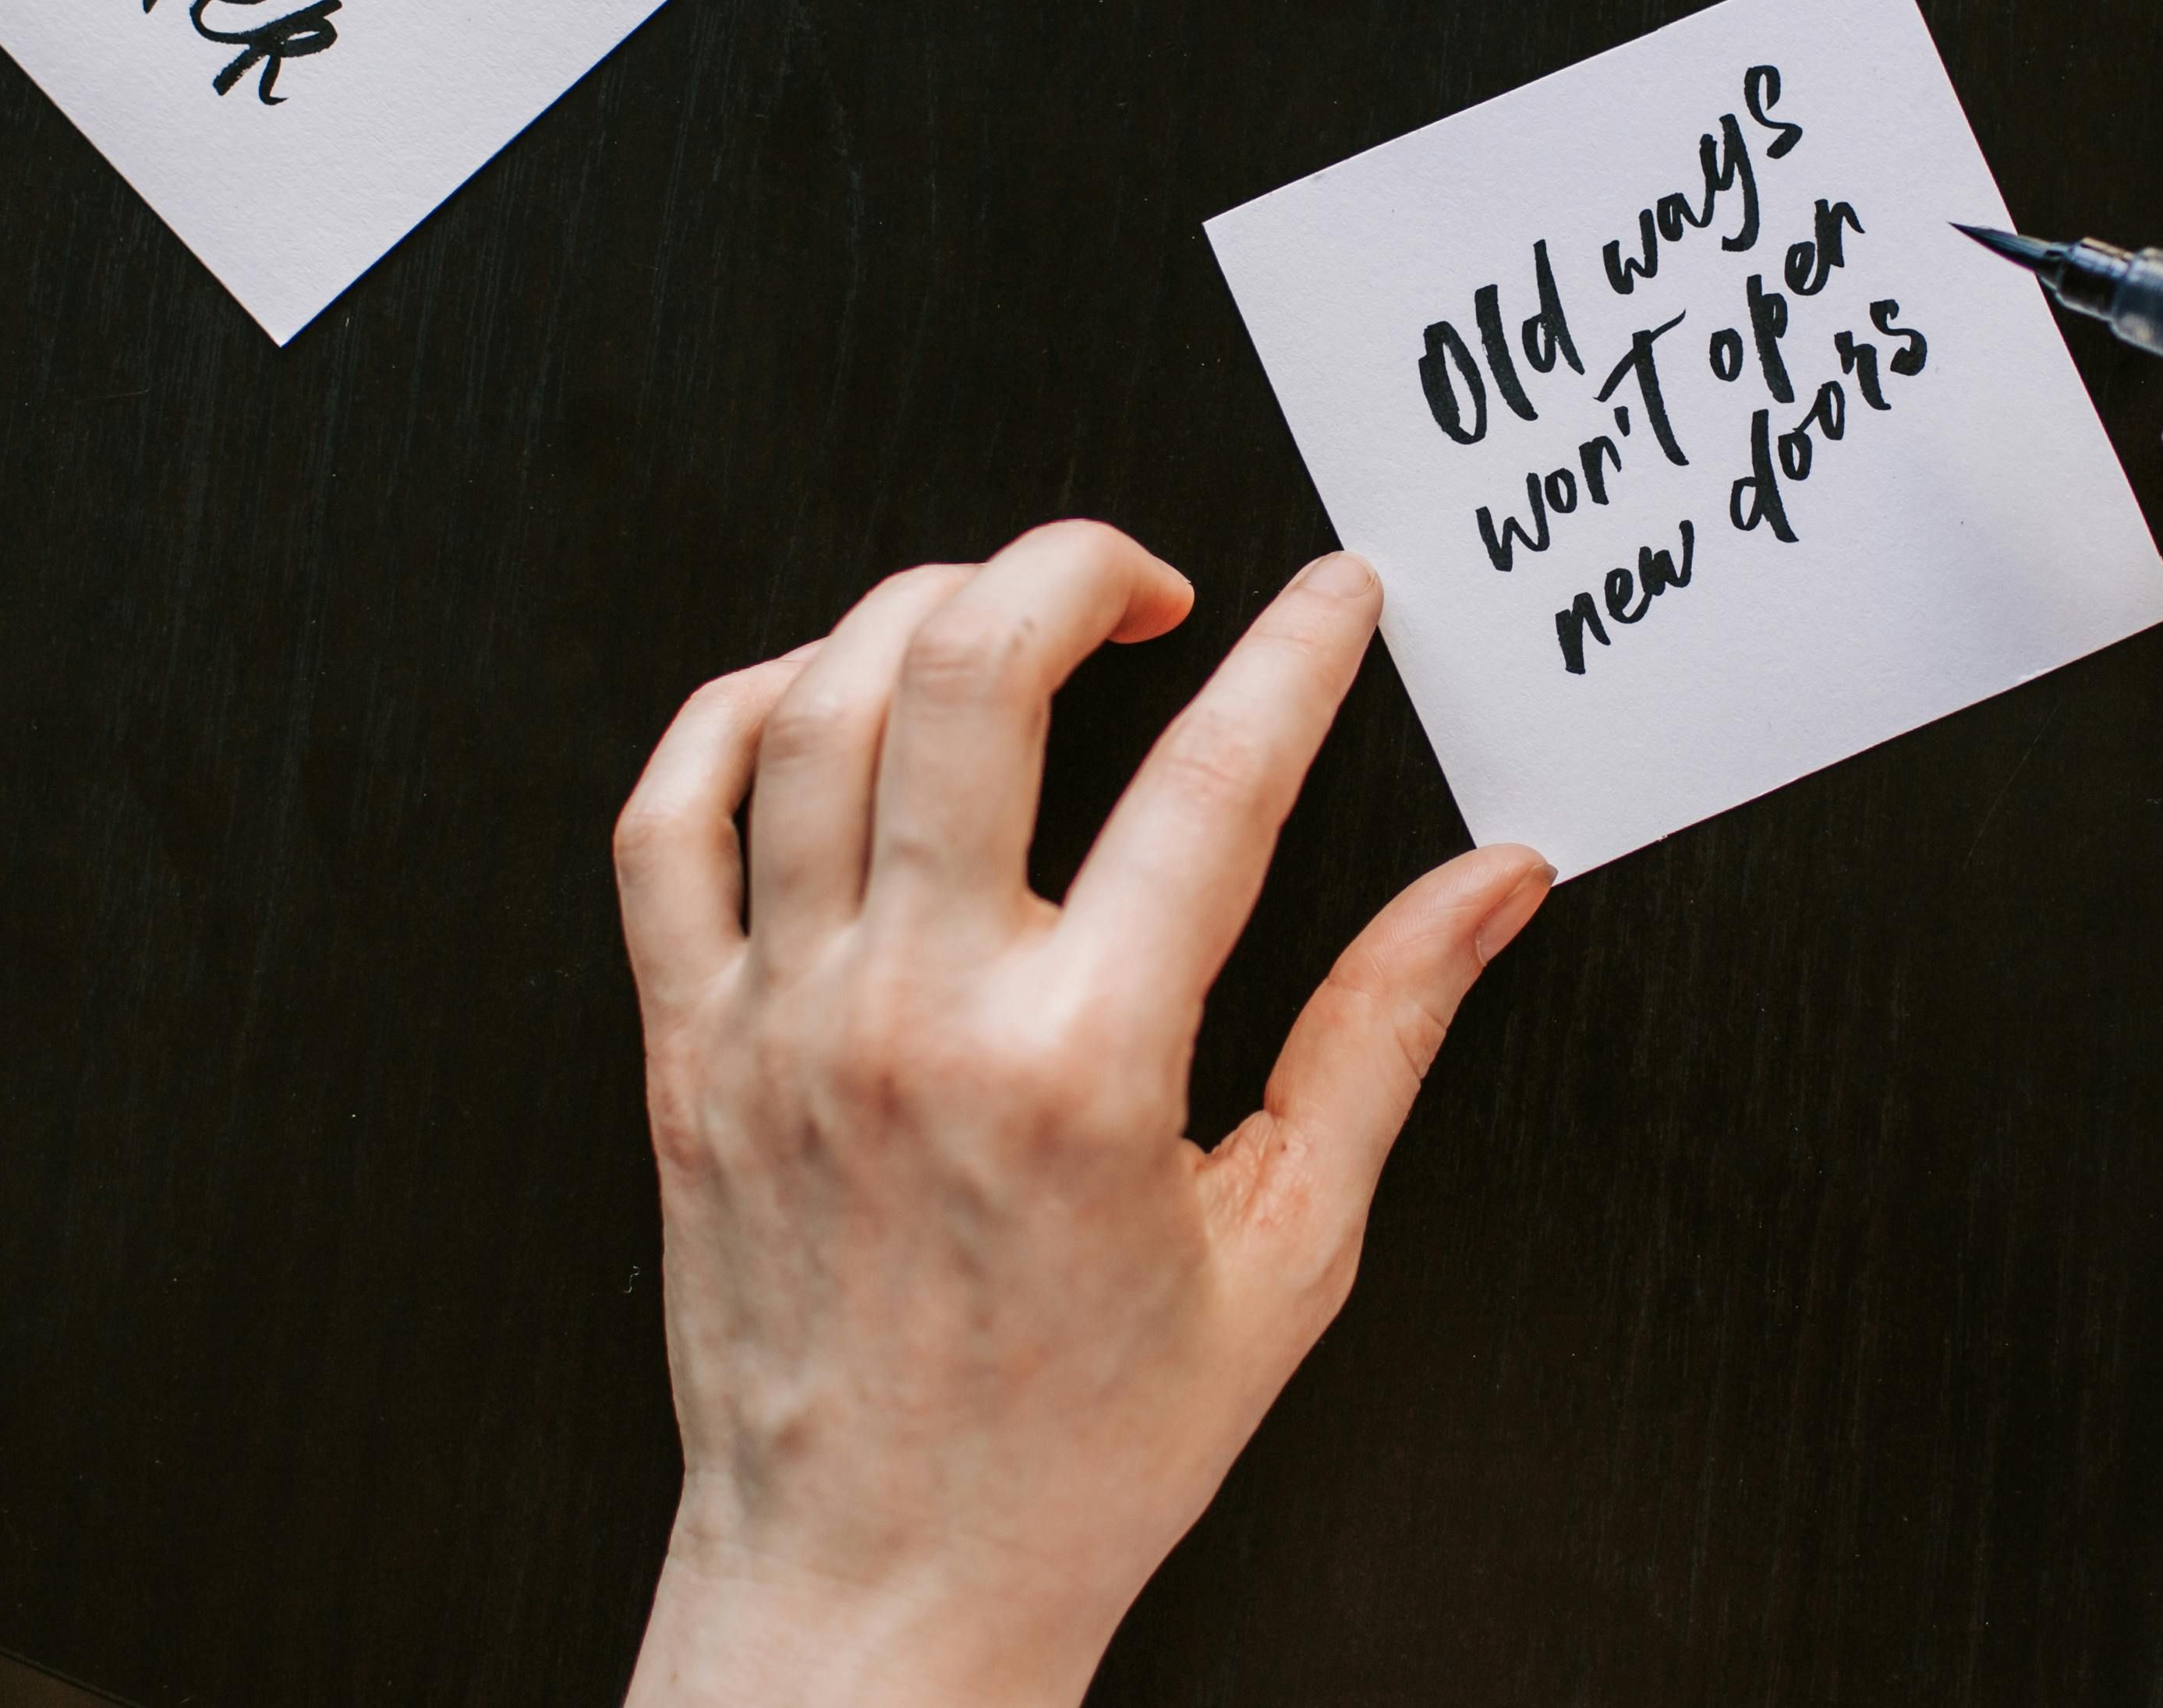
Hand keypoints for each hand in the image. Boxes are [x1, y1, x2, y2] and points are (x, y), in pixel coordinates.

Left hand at [611, 524, 1554, 1707]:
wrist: (871, 1594)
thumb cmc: (1079, 1452)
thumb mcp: (1289, 1251)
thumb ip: (1387, 1034)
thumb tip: (1494, 886)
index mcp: (1086, 1071)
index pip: (1214, 780)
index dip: (1298, 652)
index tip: (1336, 597)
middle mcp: (918, 1018)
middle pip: (972, 672)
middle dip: (1079, 568)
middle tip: (1150, 586)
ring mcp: (781, 1024)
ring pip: (819, 709)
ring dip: (927, 610)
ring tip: (1008, 623)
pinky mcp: (687, 1051)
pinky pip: (668, 817)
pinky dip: (741, 713)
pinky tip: (827, 700)